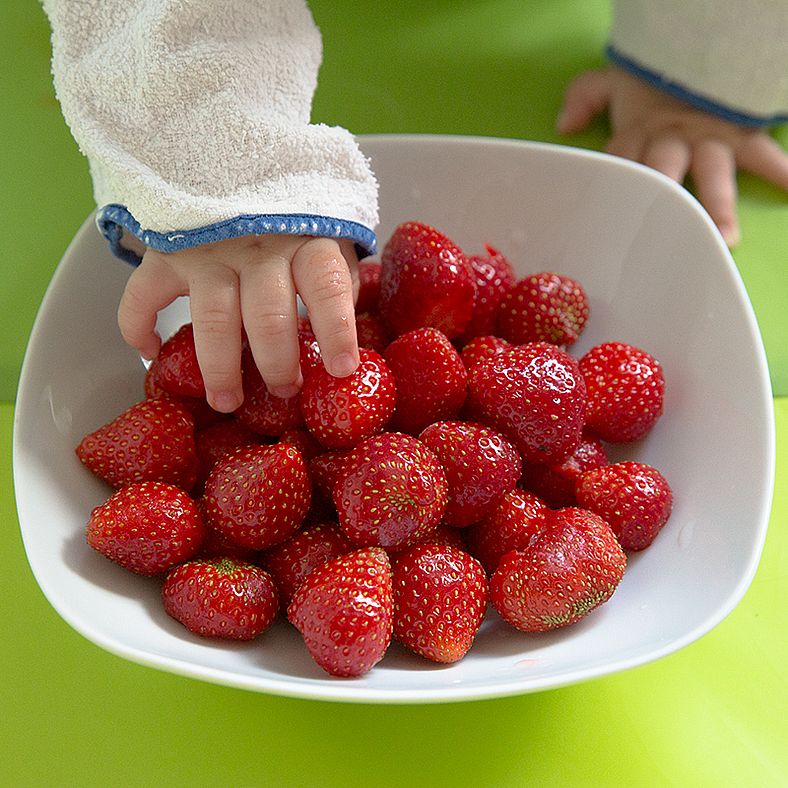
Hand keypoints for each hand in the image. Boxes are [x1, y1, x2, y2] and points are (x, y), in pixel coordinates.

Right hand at [118, 234, 359, 411]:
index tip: (341, 370)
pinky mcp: (167, 251)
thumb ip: (335, 279)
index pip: (326, 286)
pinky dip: (137, 326)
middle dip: (276, 363)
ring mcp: (209, 249)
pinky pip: (142, 293)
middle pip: (268, 315)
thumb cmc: (291, 215)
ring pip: (213, 318)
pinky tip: (151, 353)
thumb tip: (338, 336)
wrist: (232, 157)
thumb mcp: (328, 234)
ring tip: (227, 401)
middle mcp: (259, 246)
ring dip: (219, 366)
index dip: (336, 331)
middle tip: (283, 392)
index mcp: (306, 240)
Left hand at [557, 67, 787, 245]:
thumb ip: (585, 98)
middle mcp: (671, 139)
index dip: (615, 185)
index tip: (607, 223)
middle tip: (668, 235)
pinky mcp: (740, 133)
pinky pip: (763, 154)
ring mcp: (709, 138)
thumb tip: (564, 126)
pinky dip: (782, 171)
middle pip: (665, 173)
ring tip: (727, 239)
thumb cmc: (651, 73)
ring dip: (719, 207)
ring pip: (713, 175)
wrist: (696, 35)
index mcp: (637, 131)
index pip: (620, 162)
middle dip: (665, 204)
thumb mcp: (613, 79)